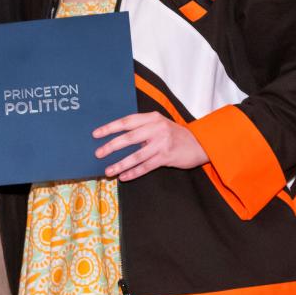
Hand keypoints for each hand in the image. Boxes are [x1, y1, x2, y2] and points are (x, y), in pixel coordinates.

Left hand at [93, 112, 208, 181]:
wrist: (199, 144)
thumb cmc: (174, 134)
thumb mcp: (160, 125)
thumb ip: (142, 128)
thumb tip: (118, 139)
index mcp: (152, 118)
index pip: (127, 121)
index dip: (110, 128)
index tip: (96, 134)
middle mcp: (156, 128)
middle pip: (129, 138)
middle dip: (111, 146)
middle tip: (98, 153)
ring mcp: (162, 143)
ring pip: (136, 155)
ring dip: (120, 164)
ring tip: (108, 171)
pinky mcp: (166, 157)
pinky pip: (146, 166)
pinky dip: (134, 172)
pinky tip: (124, 177)